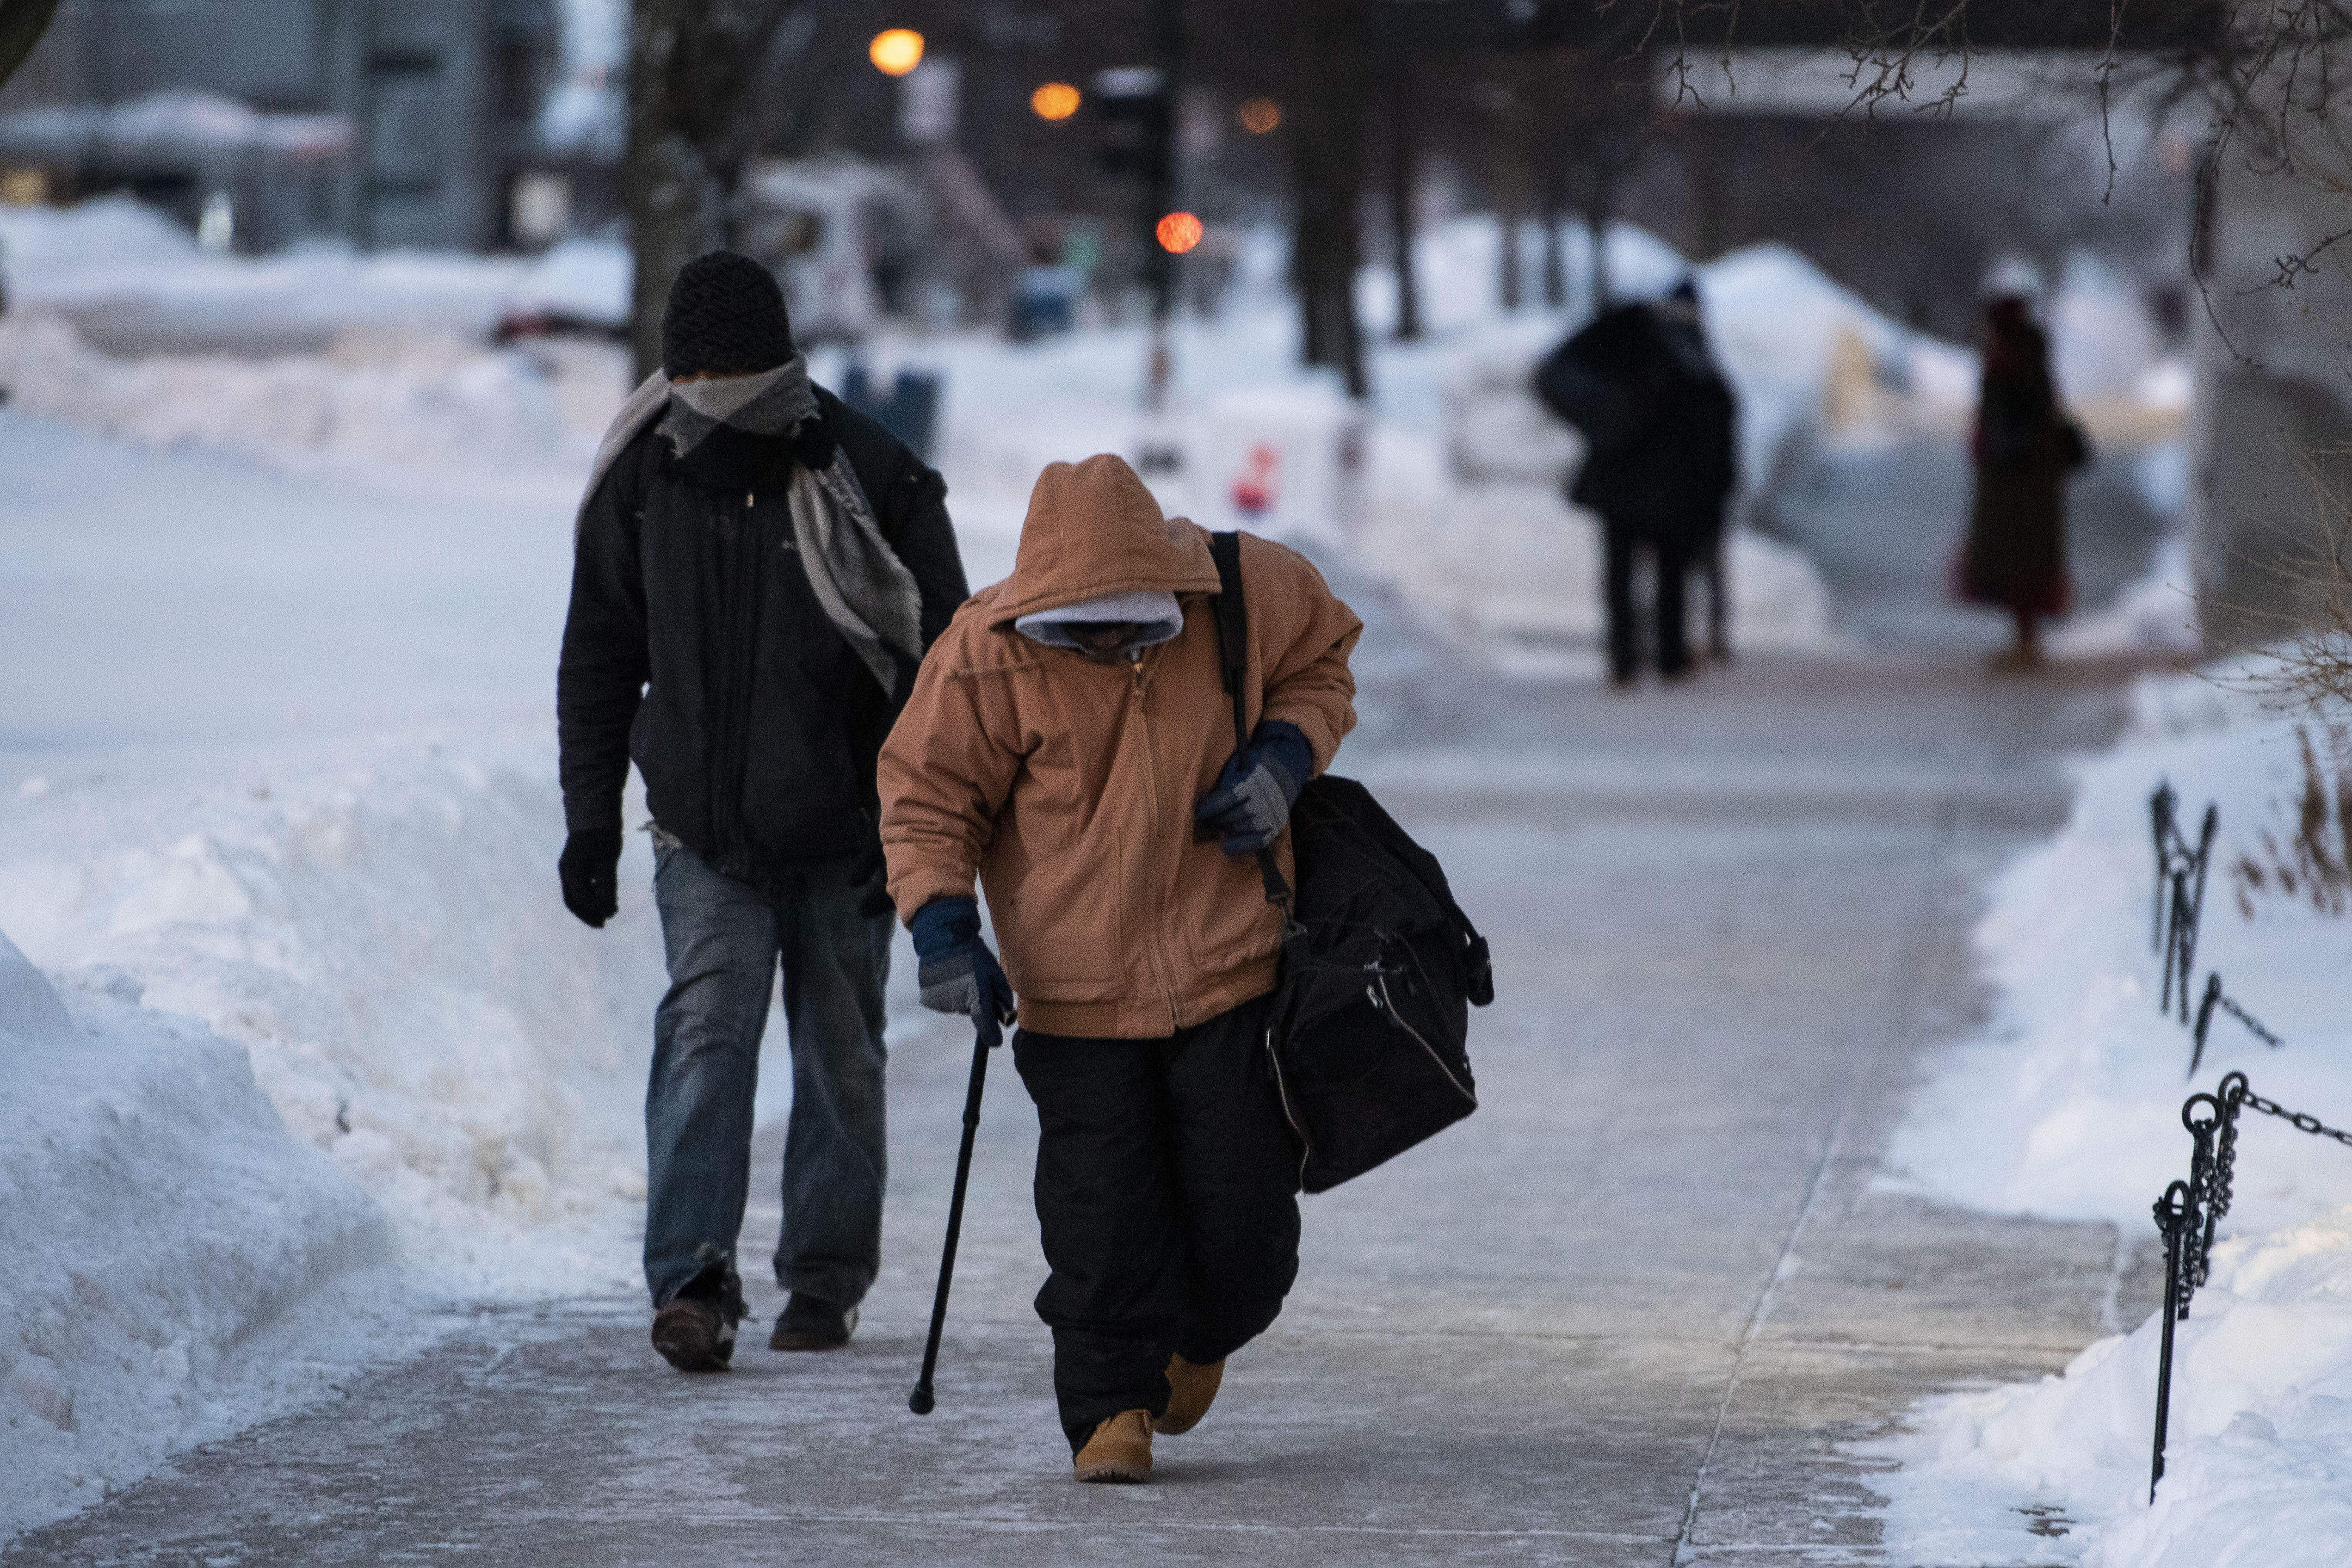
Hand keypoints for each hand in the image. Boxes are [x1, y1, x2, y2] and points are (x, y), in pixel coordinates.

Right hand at [559, 826, 622, 927]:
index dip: (596, 909)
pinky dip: (588, 896)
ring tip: (603, 915)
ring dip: (587, 907)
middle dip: (587, 914)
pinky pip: (577, 886)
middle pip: (573, 900)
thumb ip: (607, 886)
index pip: (582, 898)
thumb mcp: (607, 861)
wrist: (594, 811)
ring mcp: (568, 868)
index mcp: (572, 872)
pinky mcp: (574, 864)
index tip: (612, 915)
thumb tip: (609, 910)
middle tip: (603, 924)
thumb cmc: (602, 835)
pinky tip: (601, 899)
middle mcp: (566, 872)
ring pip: (574, 894)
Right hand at [909, 896, 1016, 1047]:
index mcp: (976, 993)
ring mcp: (941, 1001)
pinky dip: (947, 994)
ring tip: (958, 976)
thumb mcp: (994, 971)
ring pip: (957, 1007)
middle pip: (971, 1011)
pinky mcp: (929, 999)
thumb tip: (1006, 1017)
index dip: (991, 1035)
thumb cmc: (972, 954)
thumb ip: (1002, 996)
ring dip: (960, 997)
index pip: (984, 1023)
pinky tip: (947, 979)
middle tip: (972, 980)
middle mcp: (958, 1001)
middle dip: (974, 1001)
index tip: (995, 1043)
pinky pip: (944, 1003)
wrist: (942, 940)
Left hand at [1194, 720, 1310, 856]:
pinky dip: (1242, 846)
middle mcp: (1265, 800)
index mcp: (1255, 781)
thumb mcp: (1240, 765)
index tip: (1199, 812)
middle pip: (1233, 816)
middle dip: (1216, 819)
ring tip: (1216, 826)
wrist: (1287, 769)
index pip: (1229, 798)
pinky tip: (1227, 847)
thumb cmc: (1256, 766)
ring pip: (1242, 829)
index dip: (1211, 807)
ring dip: (1226, 829)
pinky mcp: (1277, 825)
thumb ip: (1226, 781)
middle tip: (1206, 819)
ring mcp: (1272, 814)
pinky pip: (1259, 842)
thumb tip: (1204, 800)